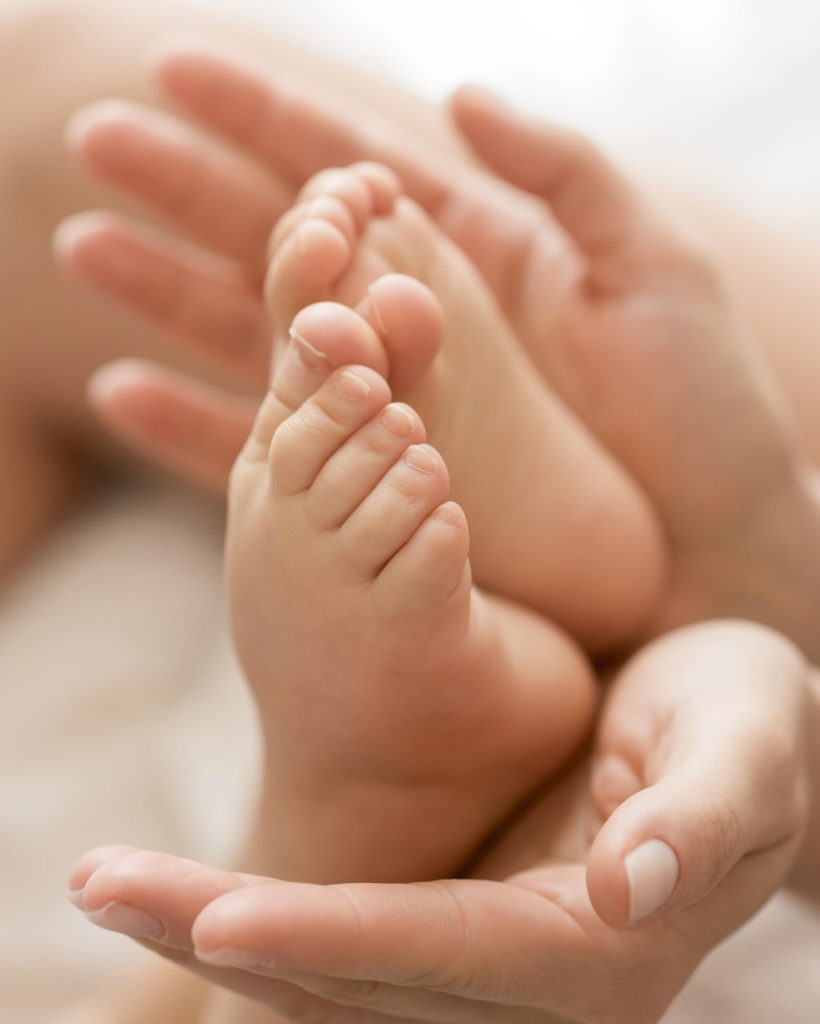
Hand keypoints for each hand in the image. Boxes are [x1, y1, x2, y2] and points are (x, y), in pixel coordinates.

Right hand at [59, 46, 819, 657]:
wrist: (713, 551)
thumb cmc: (706, 417)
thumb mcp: (656, 272)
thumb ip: (567, 176)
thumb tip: (457, 96)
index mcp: (475, 259)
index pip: (353, 171)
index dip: (266, 119)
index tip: (178, 71)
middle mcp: (419, 327)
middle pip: (282, 244)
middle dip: (189, 189)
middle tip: (97, 144)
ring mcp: (394, 409)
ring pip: (256, 338)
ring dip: (167, 294)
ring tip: (85, 253)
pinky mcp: (380, 489)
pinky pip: (271, 453)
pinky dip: (194, 422)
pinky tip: (123, 394)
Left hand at [68, 622, 810, 1023]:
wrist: (730, 716)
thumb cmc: (744, 717)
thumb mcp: (745, 746)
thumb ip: (704, 815)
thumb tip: (631, 884)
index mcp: (601, 943)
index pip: (446, 958)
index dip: (332, 945)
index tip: (212, 921)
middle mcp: (533, 976)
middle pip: (357, 982)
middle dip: (223, 938)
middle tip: (102, 884)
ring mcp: (489, 955)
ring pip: (330, 972)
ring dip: (213, 929)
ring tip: (107, 882)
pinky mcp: (459, 914)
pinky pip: (341, 938)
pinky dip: (254, 917)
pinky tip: (179, 892)